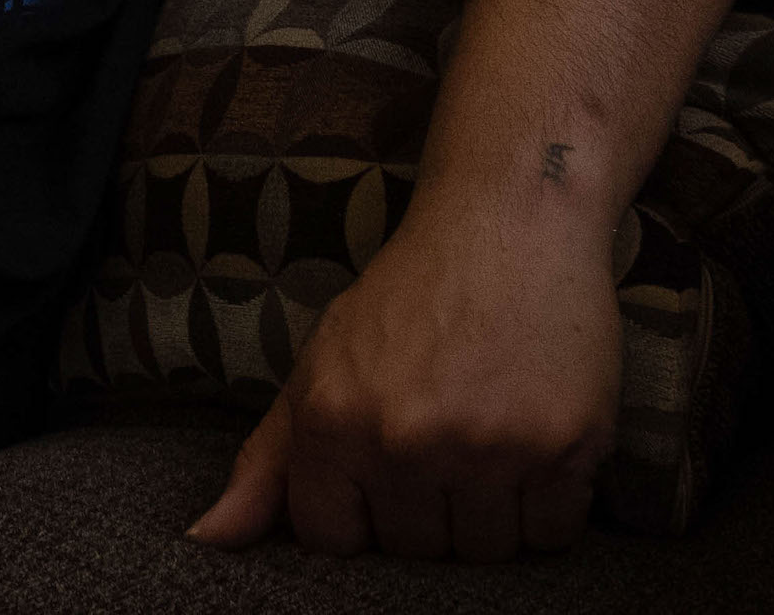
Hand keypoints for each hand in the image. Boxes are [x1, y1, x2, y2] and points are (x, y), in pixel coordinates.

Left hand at [185, 202, 618, 561]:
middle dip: (429, 509)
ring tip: (490, 435)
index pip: (333, 542)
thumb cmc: (409, 296)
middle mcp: (405, 439)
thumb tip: (210, 539)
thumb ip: (268, 459)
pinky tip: (535, 439)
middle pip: (415, 551)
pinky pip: (553, 534)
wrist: (509, 221)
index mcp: (334, 421)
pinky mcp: (563, 445)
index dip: (361, 514)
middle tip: (446, 434)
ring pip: (486, 552)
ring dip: (491, 511)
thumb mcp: (321, 362)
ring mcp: (488, 447)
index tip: (384, 471)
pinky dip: (551, 504)